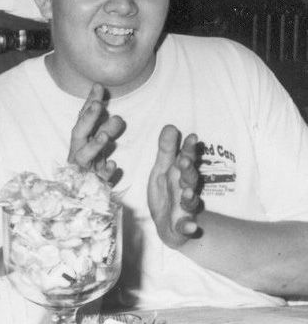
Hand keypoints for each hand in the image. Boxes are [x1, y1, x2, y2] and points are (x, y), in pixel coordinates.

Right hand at [68, 83, 124, 181]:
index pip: (83, 118)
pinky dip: (104, 173)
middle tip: (97, 104)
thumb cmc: (91, 166)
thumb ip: (104, 130)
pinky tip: (113, 166)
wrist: (82, 197)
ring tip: (104, 136)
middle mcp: (77, 152)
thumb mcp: (98, 146)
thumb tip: (117, 117)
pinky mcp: (89, 186)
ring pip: (84, 156)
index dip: (89, 102)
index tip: (98, 86)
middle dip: (87, 119)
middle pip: (79, 133)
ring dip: (94, 145)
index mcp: (80, 140)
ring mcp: (81, 169)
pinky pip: (96, 180)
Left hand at [148, 125, 201, 248]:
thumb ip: (166, 150)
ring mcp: (185, 209)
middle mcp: (186, 190)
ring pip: (189, 201)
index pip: (186, 159)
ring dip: (190, 196)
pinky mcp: (182, 227)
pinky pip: (186, 227)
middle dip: (187, 170)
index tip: (192, 137)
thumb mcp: (162, 169)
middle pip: (189, 178)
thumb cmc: (167, 192)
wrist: (171, 226)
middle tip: (184, 160)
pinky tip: (191, 227)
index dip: (188, 149)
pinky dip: (189, 227)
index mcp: (180, 175)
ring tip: (188, 192)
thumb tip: (170, 126)